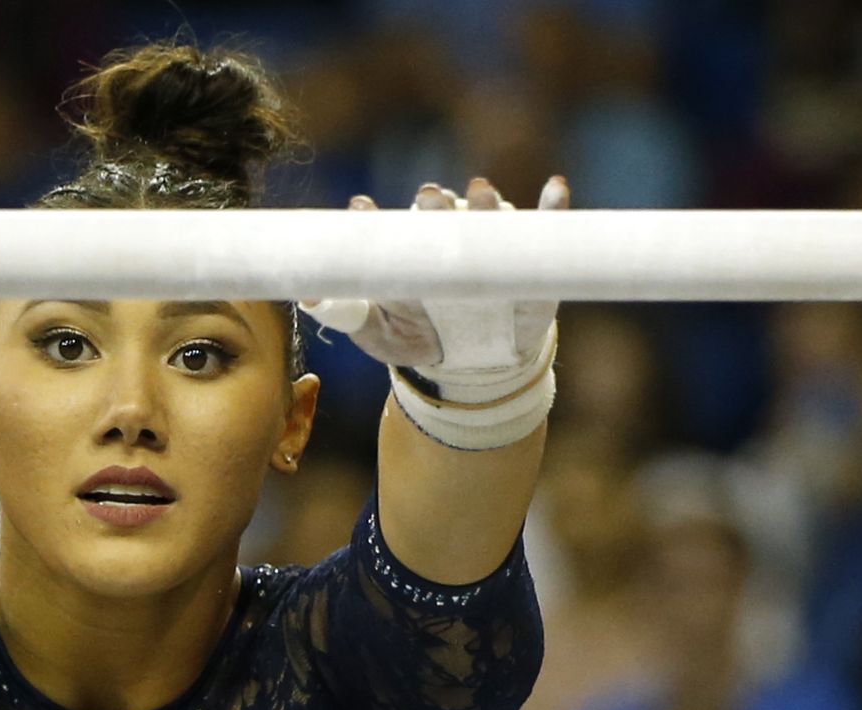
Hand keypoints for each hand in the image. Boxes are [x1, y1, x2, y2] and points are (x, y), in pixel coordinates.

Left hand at [300, 176, 569, 450]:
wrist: (473, 369)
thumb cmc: (420, 341)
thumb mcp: (380, 337)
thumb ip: (346, 316)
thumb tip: (306, 299)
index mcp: (409, 251)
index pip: (388, 226)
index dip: (373, 218)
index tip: (359, 210)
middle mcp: (448, 238)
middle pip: (440, 212)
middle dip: (433, 203)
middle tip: (426, 198)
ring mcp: (490, 245)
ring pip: (488, 216)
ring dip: (485, 201)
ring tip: (479, 191)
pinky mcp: (530, 259)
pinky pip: (546, 227)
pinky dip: (553, 206)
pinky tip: (555, 187)